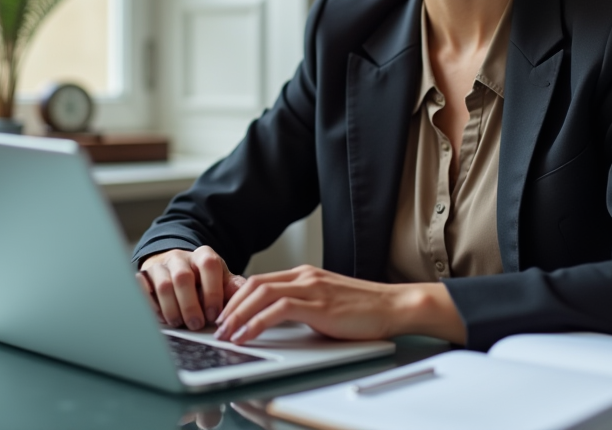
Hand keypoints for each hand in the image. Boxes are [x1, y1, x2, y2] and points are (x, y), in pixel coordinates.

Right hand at [136, 246, 245, 330]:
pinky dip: (151, 306)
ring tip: (179, 323)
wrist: (175, 266)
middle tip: (196, 324)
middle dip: (190, 305)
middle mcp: (180, 257)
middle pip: (183, 278)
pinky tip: (161, 317)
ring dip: (172, 309)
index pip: (209, 266)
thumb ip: (232, 287)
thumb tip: (246, 295)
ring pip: (163, 285)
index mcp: (203, 255)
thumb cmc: (201, 278)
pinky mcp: (144, 276)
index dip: (213, 292)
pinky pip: (142, 289)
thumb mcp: (220, 279)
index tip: (214, 314)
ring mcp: (160, 266)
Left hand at [212, 265, 465, 345]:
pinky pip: (277, 310)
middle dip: (230, 306)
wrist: (394, 307)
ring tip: (226, 333)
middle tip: (217, 326)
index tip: (223, 315)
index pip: (259, 281)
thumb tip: (275, 322)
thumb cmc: (364, 310)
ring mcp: (311, 288)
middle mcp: (304, 276)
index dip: (236, 297)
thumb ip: (302, 307)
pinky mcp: (318, 304)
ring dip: (237, 315)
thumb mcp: (326, 305)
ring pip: (260, 294)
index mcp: (304, 275)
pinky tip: (246, 335)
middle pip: (254, 285)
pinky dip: (256, 322)